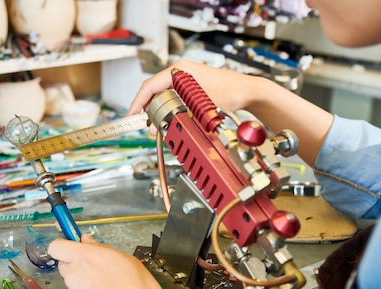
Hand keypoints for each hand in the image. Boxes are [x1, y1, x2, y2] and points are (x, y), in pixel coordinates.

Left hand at [48, 235, 176, 288]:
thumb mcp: (129, 262)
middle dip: (77, 266)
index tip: (74, 248)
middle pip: (64, 266)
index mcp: (86, 258)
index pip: (57, 246)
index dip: (65, 247)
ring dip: (85, 286)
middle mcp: (74, 277)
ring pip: (73, 286)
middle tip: (98, 271)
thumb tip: (89, 243)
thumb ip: (103, 249)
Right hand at [128, 58, 267, 115]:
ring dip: (158, 110)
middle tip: (145, 125)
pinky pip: (172, 96)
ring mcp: (186, 78)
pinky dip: (168, 108)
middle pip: (154, 90)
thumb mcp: (199, 106)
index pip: (150, 85)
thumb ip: (175, 115)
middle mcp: (181, 71)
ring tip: (156, 125)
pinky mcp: (191, 86)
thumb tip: (156, 125)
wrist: (249, 91)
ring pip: (163, 94)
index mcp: (179, 70)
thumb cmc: (230, 93)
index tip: (131, 115)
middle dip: (147, 108)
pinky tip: (168, 119)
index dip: (138, 102)